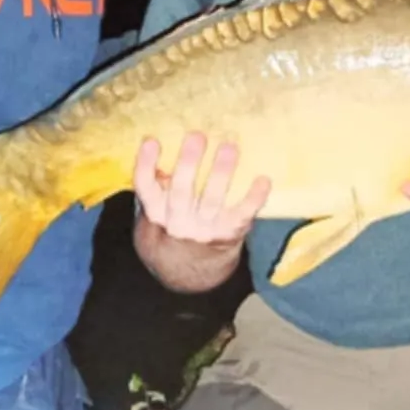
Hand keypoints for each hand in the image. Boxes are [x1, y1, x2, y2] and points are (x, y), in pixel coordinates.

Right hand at [133, 131, 270, 246]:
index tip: (151, 141)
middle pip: (181, 192)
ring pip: (212, 200)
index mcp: (156, 213)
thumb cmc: (172, 230)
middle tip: (196, 136)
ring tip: (229, 147)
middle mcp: (178, 223)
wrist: (191, 273)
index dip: (145, 164)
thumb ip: (156, 189)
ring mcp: (205, 230)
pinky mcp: (229, 234)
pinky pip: (242, 215)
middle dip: (188, 164)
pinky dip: (254, 199)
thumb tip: (160, 154)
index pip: (145, 188)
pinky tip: (263, 180)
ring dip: (221, 173)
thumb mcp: (152, 216)